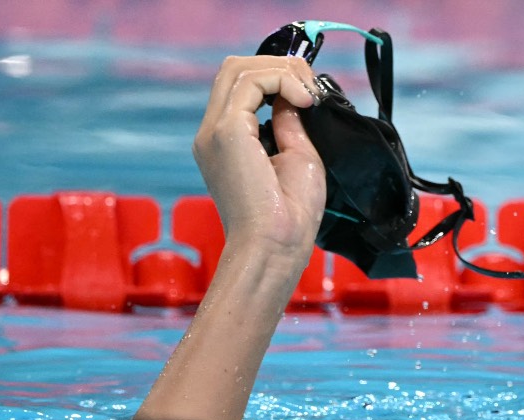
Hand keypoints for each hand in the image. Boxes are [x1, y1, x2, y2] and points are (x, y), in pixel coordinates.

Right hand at [193, 55, 326, 262]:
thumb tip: (294, 95)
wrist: (276, 248)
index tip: (311, 94)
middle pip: (234, 69)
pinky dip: (282, 80)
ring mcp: (214, 131)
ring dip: (282, 71)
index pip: (241, 86)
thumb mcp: (297, 156)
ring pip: (239, 68)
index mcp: (226, 141)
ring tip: (310, 94)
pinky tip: (305, 100)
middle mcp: (212, 133)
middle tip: (311, 87)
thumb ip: (290, 122)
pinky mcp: (226, 132)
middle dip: (278, 67)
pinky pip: (250, 82)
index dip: (277, 77)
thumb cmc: (290, 217)